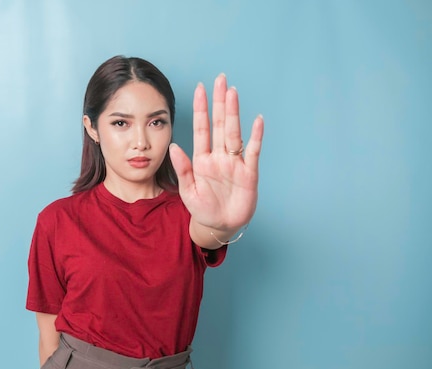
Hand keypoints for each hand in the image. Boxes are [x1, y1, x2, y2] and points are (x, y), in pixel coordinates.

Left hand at [169, 74, 263, 234]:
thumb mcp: (188, 191)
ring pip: (234, 133)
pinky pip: (253, 152)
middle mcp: (219, 157)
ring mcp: (235, 163)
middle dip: (219, 102)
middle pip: (220, 124)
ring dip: (234, 113)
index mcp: (202, 159)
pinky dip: (256, 137)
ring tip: (233, 93)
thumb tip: (173, 146)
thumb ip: (182, 169)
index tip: (200, 89)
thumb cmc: (202, 209)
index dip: (201, 109)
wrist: (219, 226)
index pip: (202, 128)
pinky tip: (257, 121)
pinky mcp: (249, 173)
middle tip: (220, 79)